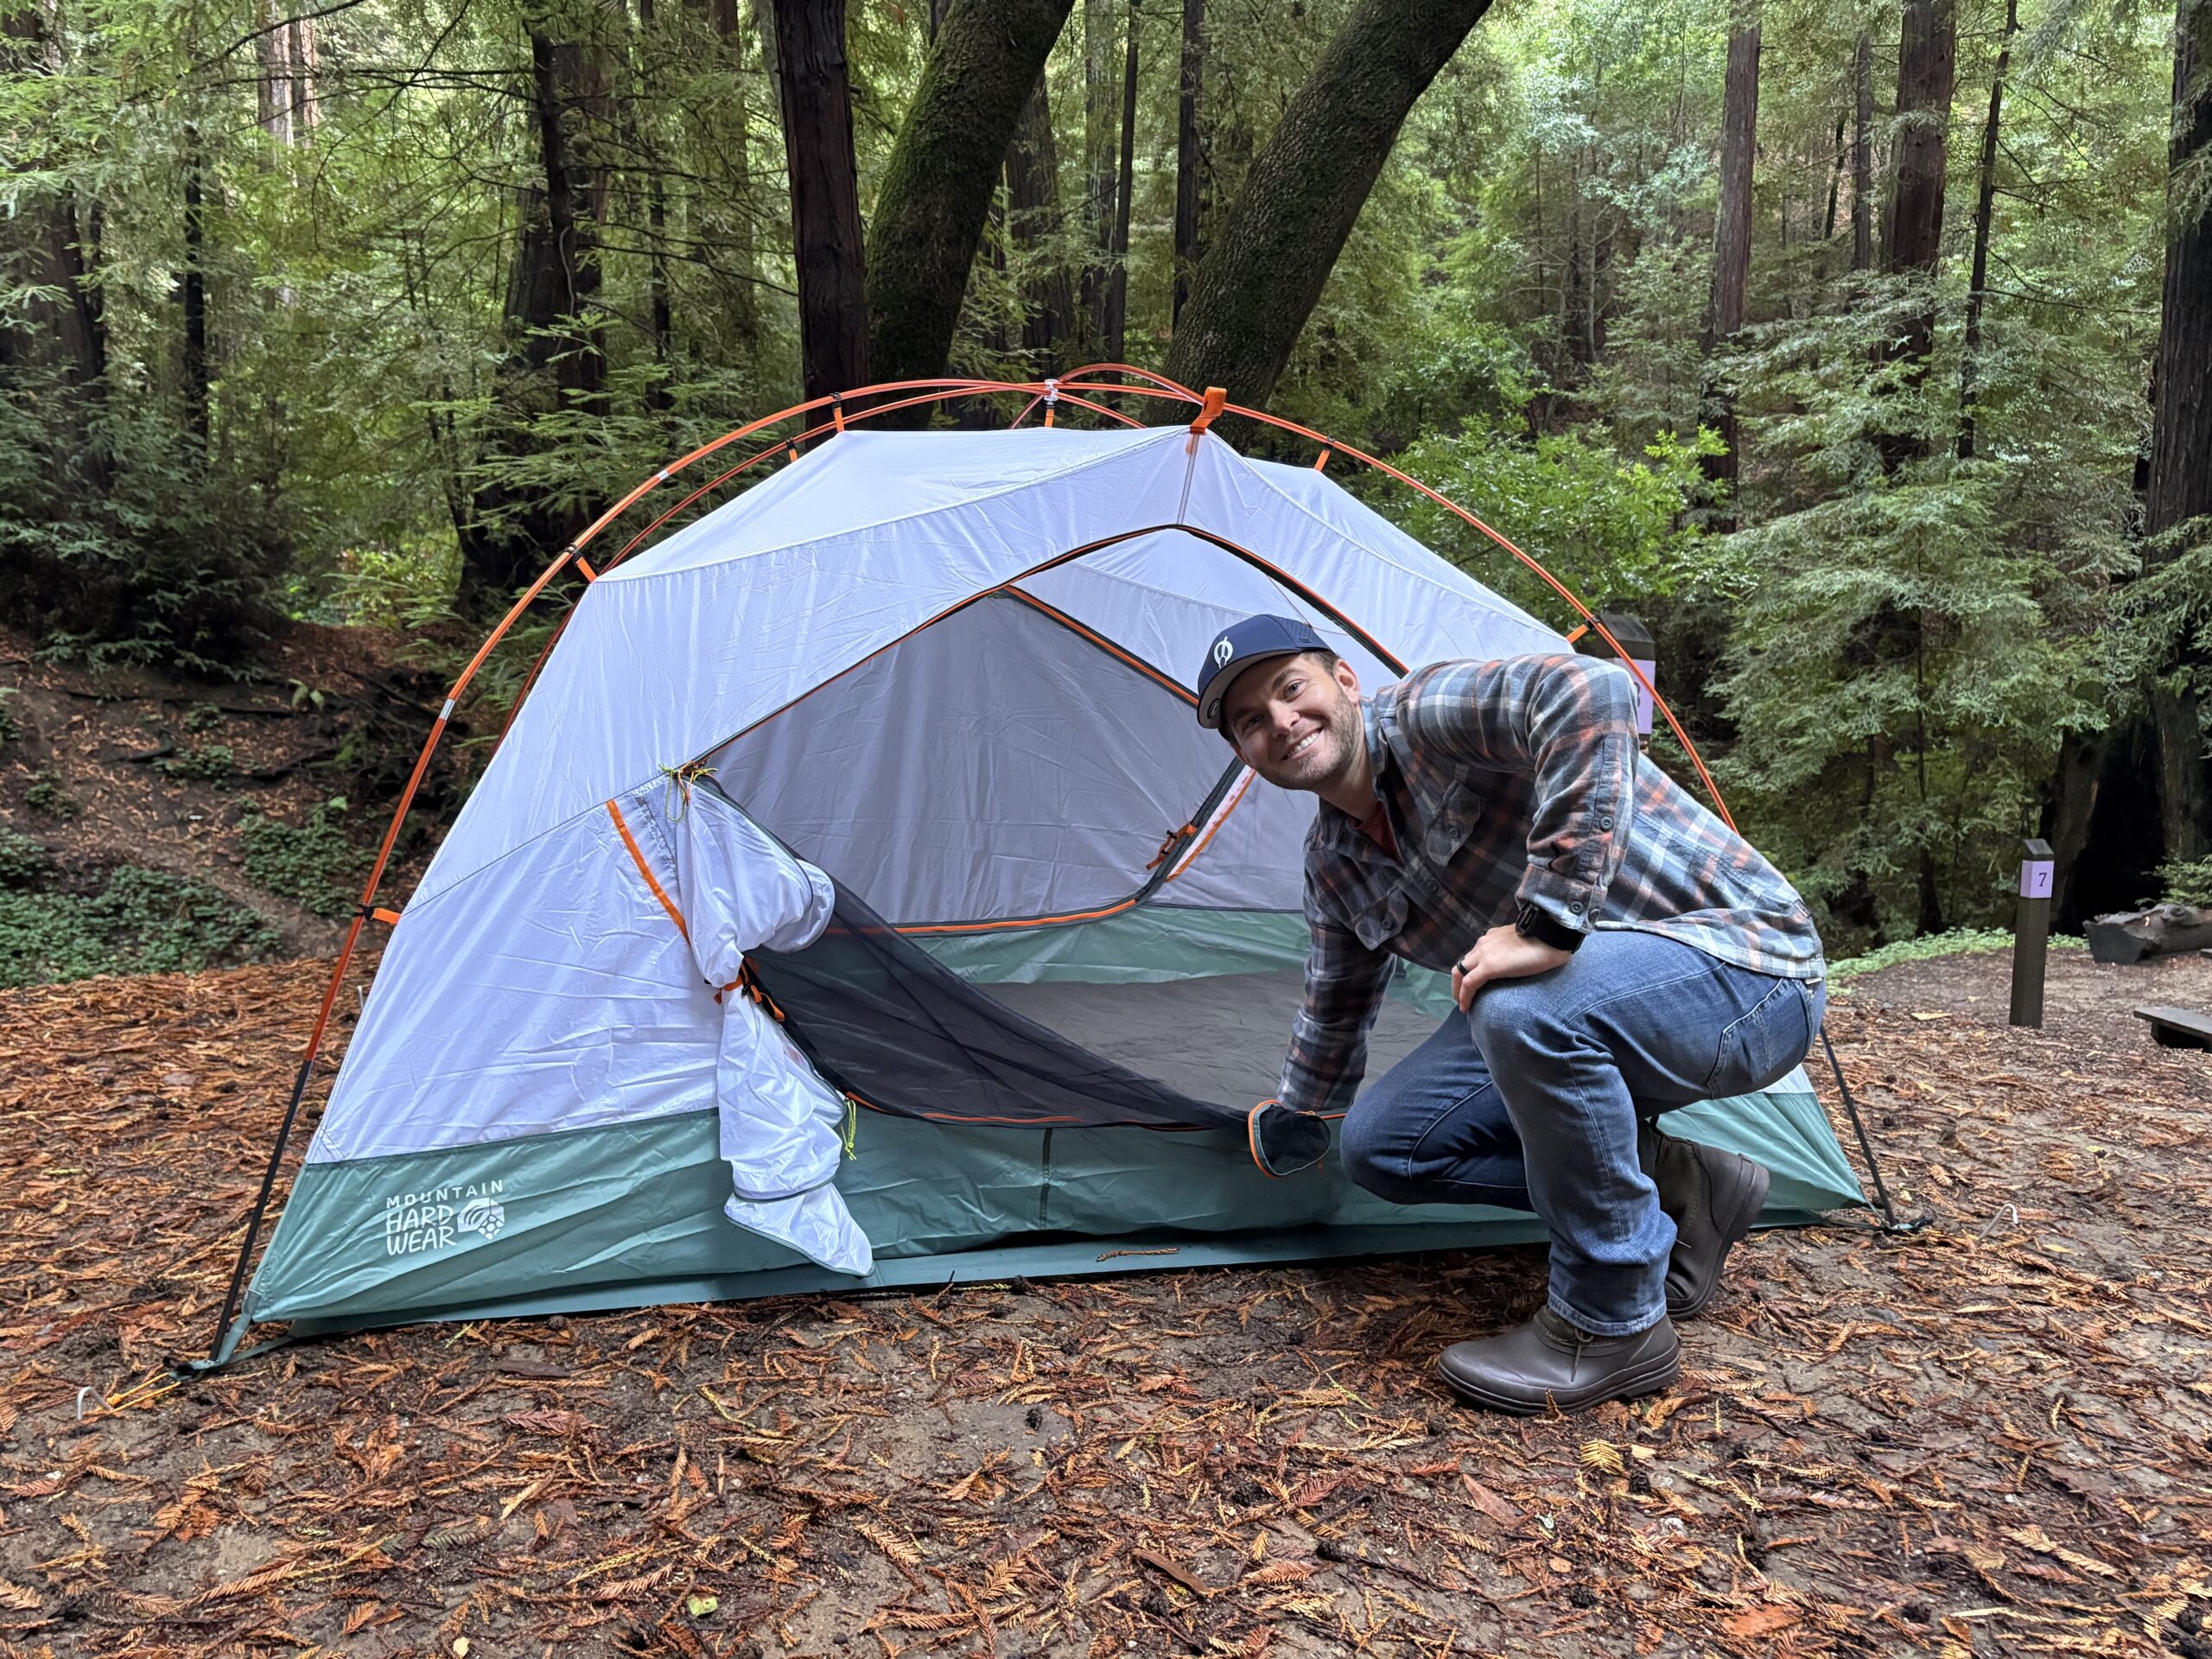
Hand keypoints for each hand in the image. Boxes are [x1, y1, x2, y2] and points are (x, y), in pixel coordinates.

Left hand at [1450, 923, 1570, 1011]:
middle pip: (1462, 964)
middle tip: (1462, 996)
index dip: (1471, 970)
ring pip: (1460, 972)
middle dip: (1458, 981)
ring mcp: (1484, 954)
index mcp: (1493, 937)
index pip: (1475, 955)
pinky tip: (1466, 1008)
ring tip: (1463, 1004)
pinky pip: (1469, 983)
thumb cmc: (1547, 940)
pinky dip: (1464, 996)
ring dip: (1458, 990)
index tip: (1473, 984)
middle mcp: (1484, 943)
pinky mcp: (1489, 966)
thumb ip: (1517, 951)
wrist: (1552, 934)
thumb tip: (1520, 962)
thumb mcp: (1525, 944)